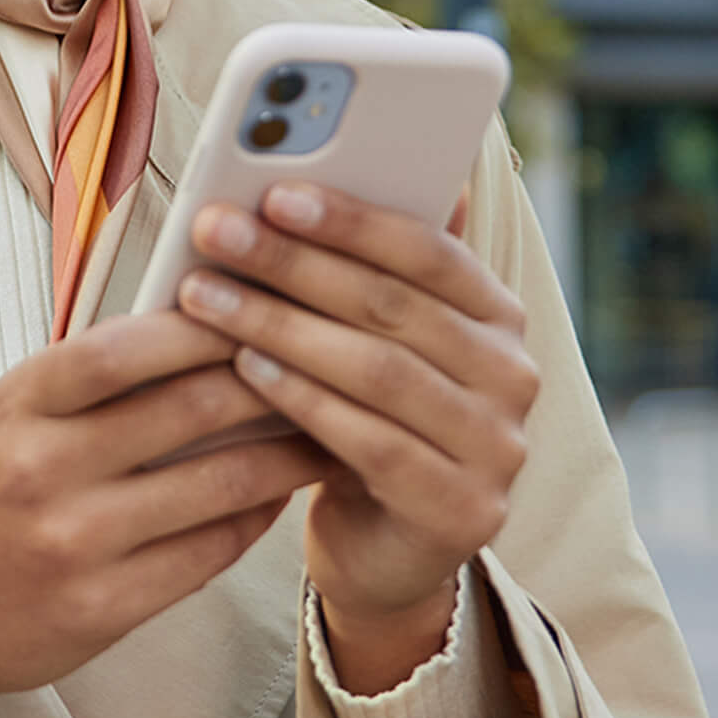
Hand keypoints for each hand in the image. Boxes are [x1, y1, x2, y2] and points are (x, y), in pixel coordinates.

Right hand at [0, 311, 334, 717]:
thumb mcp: (8, 414)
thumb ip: (89, 378)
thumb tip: (200, 327)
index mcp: (18, 403)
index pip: (124, 347)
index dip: (202, 323)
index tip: (261, 303)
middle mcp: (43, 469)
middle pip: (188, 409)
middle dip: (270, 379)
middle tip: (327, 360)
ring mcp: (76, 543)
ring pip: (216, 484)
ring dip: (285, 454)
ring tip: (330, 428)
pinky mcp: (105, 608)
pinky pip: (208, 552)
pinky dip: (255, 518)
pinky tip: (279, 495)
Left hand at [177, 182, 539, 693]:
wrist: (382, 552)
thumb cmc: (361, 415)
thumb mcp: (369, 339)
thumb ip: (360, 266)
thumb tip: (314, 166)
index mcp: (498, 315)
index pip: (429, 249)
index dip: (350, 218)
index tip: (273, 191)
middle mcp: (513, 376)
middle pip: (390, 305)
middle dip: (292, 262)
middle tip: (212, 232)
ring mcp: (497, 448)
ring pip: (377, 370)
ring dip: (280, 325)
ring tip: (205, 295)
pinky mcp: (462, 511)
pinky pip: (370, 441)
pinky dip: (301, 398)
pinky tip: (242, 369)